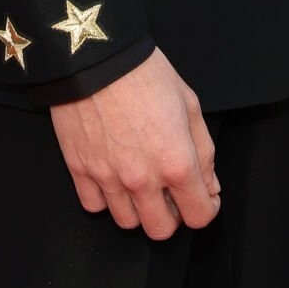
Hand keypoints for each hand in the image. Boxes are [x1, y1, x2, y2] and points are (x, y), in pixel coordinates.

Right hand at [49, 47, 219, 240]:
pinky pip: (95, 206)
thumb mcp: (189, 104)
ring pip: (127, 222)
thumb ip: (203, 150)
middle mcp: (143, 179)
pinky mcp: (80, 171)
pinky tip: (112, 177)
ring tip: (140, 182)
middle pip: (160, 230)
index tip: (203, 198)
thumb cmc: (146, 74)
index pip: (199, 215)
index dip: (206, 208)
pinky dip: (105, 198)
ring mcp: (108, 178)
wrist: (97, 57)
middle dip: (171, 216)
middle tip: (170, 193)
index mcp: (176, 162)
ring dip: (138, 208)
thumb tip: (208, 184)